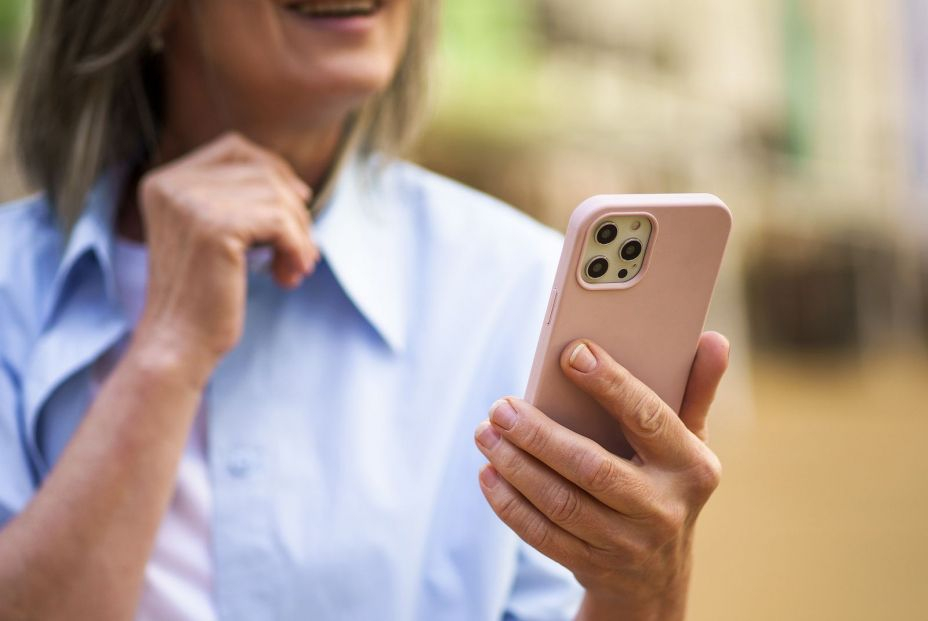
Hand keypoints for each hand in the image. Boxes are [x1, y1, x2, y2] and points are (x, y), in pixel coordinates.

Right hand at [133, 132, 319, 381]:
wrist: (178, 344)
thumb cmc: (203, 296)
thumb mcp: (215, 237)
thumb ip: (242, 203)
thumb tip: (301, 188)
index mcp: (164, 181)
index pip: (235, 149)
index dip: (275, 170)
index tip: (300, 202)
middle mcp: (172, 184)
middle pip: (263, 173)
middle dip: (293, 211)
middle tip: (301, 252)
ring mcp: (190, 203)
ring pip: (277, 198)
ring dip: (299, 236)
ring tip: (294, 269)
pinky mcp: (214, 228)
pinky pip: (281, 224)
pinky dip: (297, 249)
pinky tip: (290, 276)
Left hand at [474, 333, 729, 619]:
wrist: (658, 575)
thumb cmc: (667, 483)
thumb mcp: (690, 441)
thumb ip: (696, 389)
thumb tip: (713, 339)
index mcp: (690, 467)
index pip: (648, 417)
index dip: (611, 385)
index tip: (571, 353)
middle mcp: (661, 508)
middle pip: (592, 468)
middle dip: (540, 435)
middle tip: (501, 406)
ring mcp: (626, 543)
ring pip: (561, 504)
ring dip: (516, 466)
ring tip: (486, 432)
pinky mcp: (592, 566)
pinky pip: (543, 535)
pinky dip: (510, 504)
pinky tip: (488, 473)